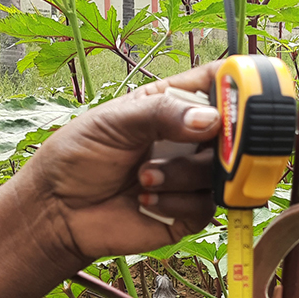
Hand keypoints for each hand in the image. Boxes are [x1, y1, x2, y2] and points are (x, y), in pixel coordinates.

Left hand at [22, 63, 221, 264]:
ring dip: (182, 175)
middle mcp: (187, 140)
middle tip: (194, 143)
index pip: (216, 85)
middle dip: (218, 141)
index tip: (239, 97)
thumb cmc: (79, 156)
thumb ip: (162, 114)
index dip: (236, 86)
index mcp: (172, 106)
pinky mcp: (188, 212)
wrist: (59, 211)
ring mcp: (190, 177)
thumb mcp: (115, 122)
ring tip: (143, 178)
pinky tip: (146, 201)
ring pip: (218, 173)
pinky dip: (176, 202)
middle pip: (232, 134)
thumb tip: (211, 119)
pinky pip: (205, 206)